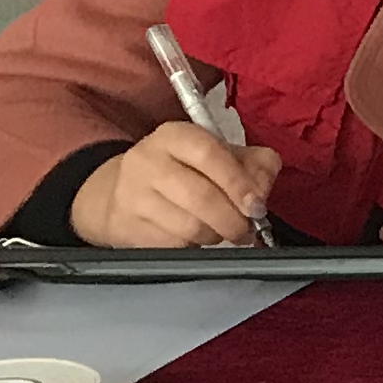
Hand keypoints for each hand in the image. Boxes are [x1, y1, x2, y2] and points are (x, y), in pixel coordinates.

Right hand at [71, 123, 281, 247]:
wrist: (121, 191)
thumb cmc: (184, 171)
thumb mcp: (220, 155)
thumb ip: (254, 165)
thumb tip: (261, 192)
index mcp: (175, 136)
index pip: (209, 154)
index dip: (238, 183)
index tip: (256, 207)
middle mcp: (148, 161)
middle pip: (200, 196)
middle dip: (232, 220)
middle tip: (245, 230)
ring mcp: (132, 195)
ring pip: (189, 226)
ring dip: (215, 235)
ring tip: (220, 232)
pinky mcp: (127, 227)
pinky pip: (173, 245)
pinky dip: (193, 247)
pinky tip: (195, 238)